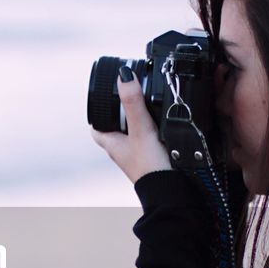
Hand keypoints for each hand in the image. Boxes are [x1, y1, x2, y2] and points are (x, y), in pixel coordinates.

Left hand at [90, 67, 173, 183]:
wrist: (171, 192)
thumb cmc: (151, 167)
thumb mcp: (141, 128)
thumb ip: (133, 102)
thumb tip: (123, 76)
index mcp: (112, 144)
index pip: (97, 127)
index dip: (99, 112)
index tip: (105, 98)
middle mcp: (123, 152)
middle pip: (117, 128)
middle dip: (124, 115)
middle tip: (134, 100)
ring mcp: (138, 158)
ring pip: (134, 135)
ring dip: (142, 124)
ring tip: (152, 112)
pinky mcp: (154, 161)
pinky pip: (149, 143)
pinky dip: (155, 135)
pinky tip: (165, 131)